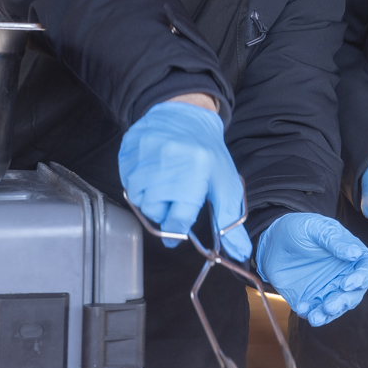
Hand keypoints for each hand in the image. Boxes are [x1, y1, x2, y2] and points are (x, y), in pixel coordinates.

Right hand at [118, 100, 251, 260]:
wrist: (183, 114)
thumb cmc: (208, 153)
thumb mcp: (225, 185)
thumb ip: (230, 222)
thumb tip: (240, 253)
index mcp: (192, 176)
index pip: (177, 221)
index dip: (178, 230)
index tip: (179, 228)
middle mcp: (165, 168)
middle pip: (155, 213)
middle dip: (165, 211)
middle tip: (176, 195)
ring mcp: (142, 160)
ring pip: (139, 201)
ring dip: (151, 199)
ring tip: (166, 181)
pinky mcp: (127, 154)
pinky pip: (127, 183)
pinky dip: (138, 183)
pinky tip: (153, 170)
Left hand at [256, 213, 367, 326]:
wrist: (272, 242)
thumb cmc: (299, 229)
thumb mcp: (316, 228)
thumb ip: (335, 240)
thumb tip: (356, 254)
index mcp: (353, 257)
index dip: (363, 279)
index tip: (347, 283)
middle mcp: (346, 276)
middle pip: (355, 295)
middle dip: (343, 302)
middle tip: (329, 306)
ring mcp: (329, 290)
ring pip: (338, 308)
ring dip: (328, 315)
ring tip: (315, 317)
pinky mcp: (313, 300)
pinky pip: (317, 313)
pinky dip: (311, 315)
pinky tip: (301, 308)